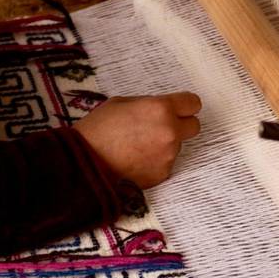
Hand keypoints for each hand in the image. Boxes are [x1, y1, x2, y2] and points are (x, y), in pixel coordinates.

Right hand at [73, 92, 200, 188]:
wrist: (85, 162)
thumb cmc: (98, 128)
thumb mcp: (122, 103)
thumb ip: (148, 104)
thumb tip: (161, 109)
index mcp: (160, 108)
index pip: (193, 103)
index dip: (185, 105)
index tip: (179, 107)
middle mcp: (170, 132)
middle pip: (194, 126)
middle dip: (181, 125)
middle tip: (161, 126)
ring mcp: (168, 156)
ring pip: (177, 146)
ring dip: (165, 144)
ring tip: (138, 145)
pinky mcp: (162, 174)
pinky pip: (166, 163)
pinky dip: (155, 161)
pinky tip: (136, 159)